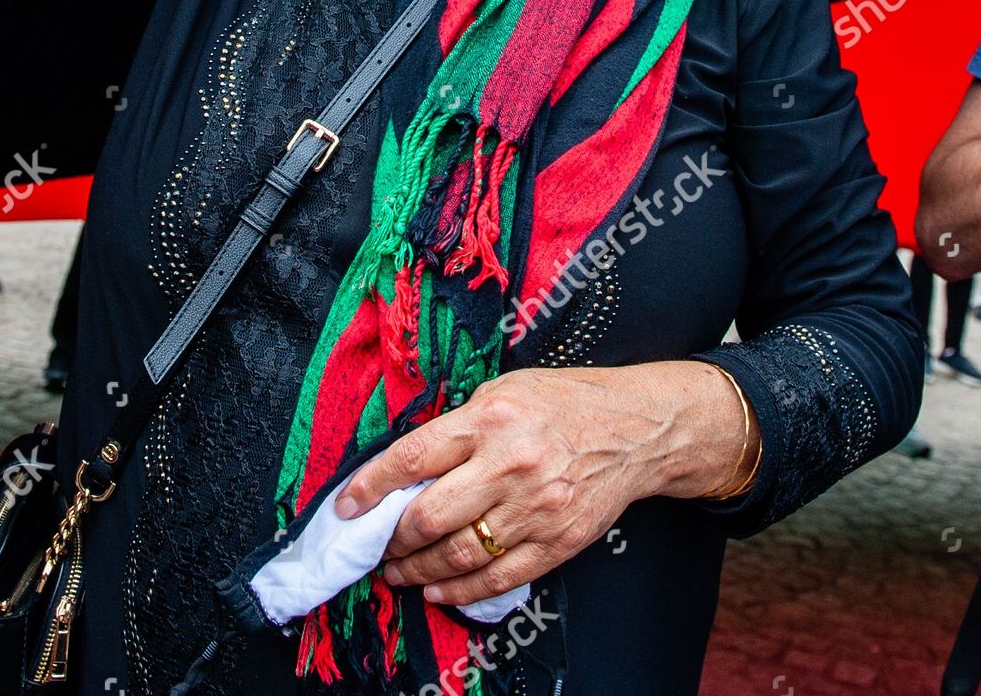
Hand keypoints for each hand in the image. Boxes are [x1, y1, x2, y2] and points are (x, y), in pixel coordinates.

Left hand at [331, 362, 745, 606]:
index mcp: (489, 419)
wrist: (636, 429)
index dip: (371, 486)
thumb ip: (458, 425)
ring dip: (418, 569)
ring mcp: (536, 508)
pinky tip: (438, 588)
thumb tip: (407, 464)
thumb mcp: (504, 391)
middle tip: (372, 547)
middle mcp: (509, 464)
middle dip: (391, 539)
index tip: (344, 508)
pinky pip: (499, 576)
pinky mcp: (558, 541)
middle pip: (430, 515)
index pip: (413, 456)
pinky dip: (461, 589)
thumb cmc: (562, 402)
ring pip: (459, 553)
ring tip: (397, 571)